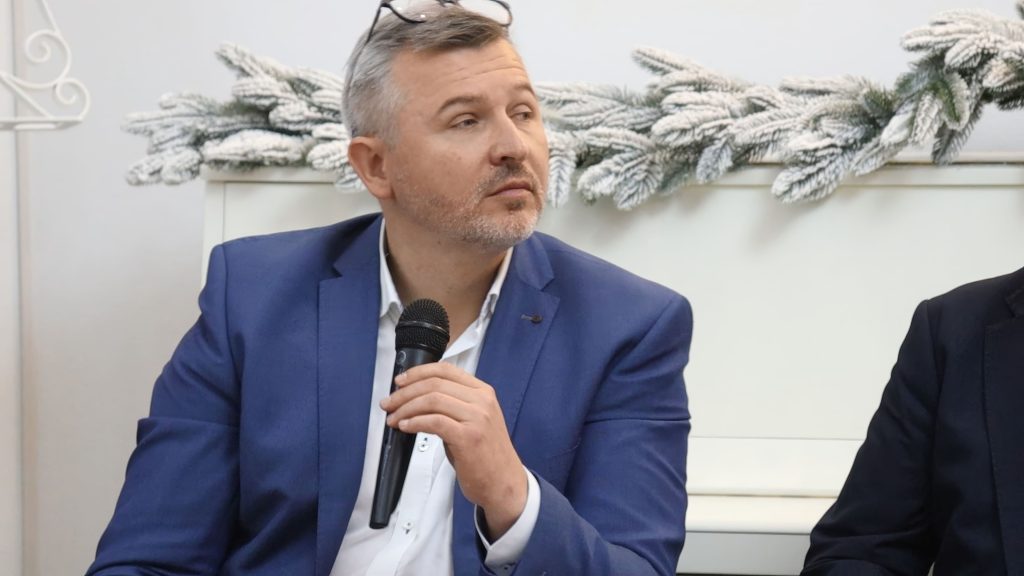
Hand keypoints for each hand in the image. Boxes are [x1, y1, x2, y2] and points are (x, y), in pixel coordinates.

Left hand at [380, 362, 527, 538]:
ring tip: (394, 418)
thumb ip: (453, 406)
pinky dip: (415, 422)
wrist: (504, 483)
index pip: (446, 370)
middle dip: (405, 393)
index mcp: (483, 392)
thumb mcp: (473, 421)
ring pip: (432, 400)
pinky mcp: (469, 437)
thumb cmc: (485, 456)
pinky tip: (406, 427)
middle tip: (389, 403)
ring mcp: (477, 418)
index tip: (400, 382)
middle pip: (434, 384)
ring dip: (406, 408)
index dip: (418, 373)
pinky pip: (434, 422)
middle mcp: (482, 401)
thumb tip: (416, 400)